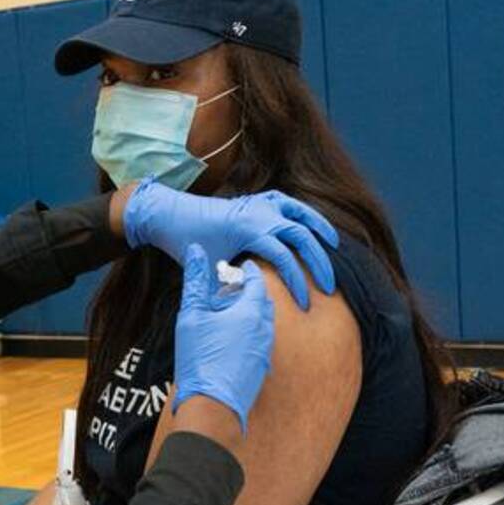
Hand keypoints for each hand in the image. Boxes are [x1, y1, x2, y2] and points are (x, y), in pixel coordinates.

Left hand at [121, 178, 338, 310]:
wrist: (169, 213)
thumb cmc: (187, 243)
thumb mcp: (208, 270)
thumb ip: (231, 286)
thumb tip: (251, 304)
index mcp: (248, 229)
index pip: (284, 256)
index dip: (298, 282)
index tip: (305, 304)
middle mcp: (258, 212)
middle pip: (301, 235)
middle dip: (318, 262)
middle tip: (329, 286)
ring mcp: (258, 203)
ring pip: (300, 211)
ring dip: (319, 227)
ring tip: (334, 245)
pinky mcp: (255, 199)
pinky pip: (287, 202)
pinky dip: (302, 211)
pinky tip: (311, 225)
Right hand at [172, 244, 274, 434]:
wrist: (212, 407)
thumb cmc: (200, 360)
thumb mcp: (192, 315)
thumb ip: (196, 281)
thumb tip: (197, 250)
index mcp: (252, 311)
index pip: (256, 279)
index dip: (245, 269)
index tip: (237, 265)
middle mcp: (265, 328)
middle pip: (262, 300)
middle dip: (248, 291)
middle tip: (229, 288)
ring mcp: (266, 349)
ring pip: (262, 321)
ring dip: (248, 313)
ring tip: (226, 315)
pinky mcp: (262, 366)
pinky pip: (259, 340)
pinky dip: (248, 333)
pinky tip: (228, 340)